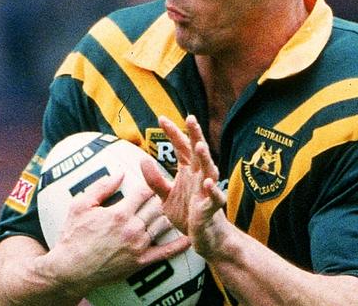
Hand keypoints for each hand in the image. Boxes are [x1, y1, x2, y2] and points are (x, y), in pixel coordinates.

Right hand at [43, 169, 190, 296]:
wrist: (69, 270)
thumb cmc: (72, 236)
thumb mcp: (81, 205)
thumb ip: (101, 187)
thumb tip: (120, 172)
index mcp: (119, 213)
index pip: (145, 191)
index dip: (152, 183)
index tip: (157, 179)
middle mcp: (132, 228)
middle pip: (157, 206)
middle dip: (163, 196)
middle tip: (172, 189)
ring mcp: (138, 246)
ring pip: (162, 224)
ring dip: (169, 215)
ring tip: (177, 206)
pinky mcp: (141, 262)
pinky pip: (165, 252)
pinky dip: (179, 245)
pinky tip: (189, 237)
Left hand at [142, 115, 227, 258]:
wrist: (205, 239)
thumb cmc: (188, 214)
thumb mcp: (166, 196)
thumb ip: (155, 180)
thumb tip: (143, 160)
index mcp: (189, 171)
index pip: (181, 147)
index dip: (172, 133)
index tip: (161, 118)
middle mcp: (200, 176)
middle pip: (198, 152)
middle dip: (195, 135)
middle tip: (190, 118)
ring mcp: (207, 191)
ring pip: (209, 170)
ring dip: (205, 158)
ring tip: (199, 146)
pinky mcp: (211, 208)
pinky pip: (214, 197)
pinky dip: (213, 190)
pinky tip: (208, 182)